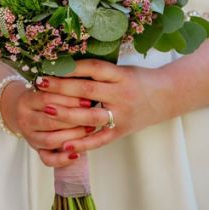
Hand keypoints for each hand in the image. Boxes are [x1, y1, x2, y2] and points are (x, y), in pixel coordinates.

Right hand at [0, 80, 99, 166]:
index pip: (47, 99)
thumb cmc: (48, 95)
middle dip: (74, 119)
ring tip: (91, 130)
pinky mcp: (36, 150)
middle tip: (94, 116)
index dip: (69, 100)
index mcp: (26, 100)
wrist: (30, 110)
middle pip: (50, 122)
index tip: (88, 100)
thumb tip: (88, 87)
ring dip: (73, 136)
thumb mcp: (52, 87)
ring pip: (50, 140)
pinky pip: (48, 160)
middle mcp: (25, 119)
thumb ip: (65, 86)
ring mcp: (29, 136)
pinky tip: (77, 154)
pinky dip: (63, 159)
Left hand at [34, 59, 177, 162]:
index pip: (92, 68)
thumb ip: (99, 70)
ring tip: (45, 110)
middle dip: (61, 87)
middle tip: (39, 84)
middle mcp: (121, 94)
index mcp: (120, 75)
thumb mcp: (122, 69)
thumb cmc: (140, 79)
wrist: (169, 96)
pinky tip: (65, 144)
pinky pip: (100, 139)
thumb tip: (66, 65)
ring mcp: (122, 114)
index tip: (50, 65)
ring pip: (90, 116)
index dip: (71, 67)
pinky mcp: (122, 131)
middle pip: (87, 90)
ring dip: (66, 113)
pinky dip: (83, 143)